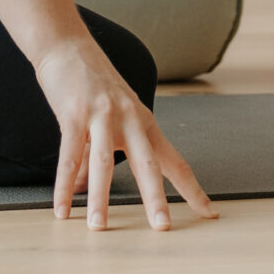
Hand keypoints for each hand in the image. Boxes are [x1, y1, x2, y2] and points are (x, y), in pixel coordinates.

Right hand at [34, 37, 216, 232]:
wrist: (68, 45)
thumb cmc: (92, 84)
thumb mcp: (107, 119)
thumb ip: (97, 156)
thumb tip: (82, 190)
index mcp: (145, 123)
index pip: (175, 162)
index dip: (193, 189)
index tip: (211, 213)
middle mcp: (129, 120)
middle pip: (147, 164)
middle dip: (155, 198)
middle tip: (163, 227)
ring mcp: (102, 116)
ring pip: (103, 163)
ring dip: (100, 198)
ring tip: (98, 227)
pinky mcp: (74, 114)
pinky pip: (69, 155)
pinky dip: (64, 184)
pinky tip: (62, 208)